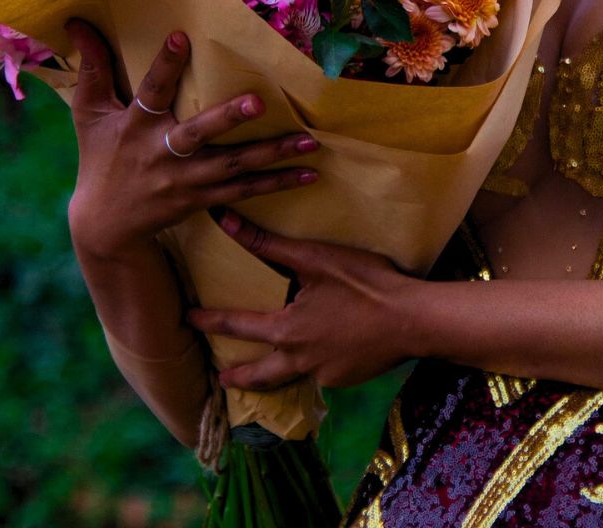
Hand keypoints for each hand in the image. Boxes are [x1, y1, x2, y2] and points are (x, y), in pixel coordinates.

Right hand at [65, 19, 319, 260]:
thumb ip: (92, 68)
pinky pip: (244, 191)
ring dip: (272, 154)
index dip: (163, 65)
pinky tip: (309, 174)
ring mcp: (185, 180)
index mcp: (135, 126)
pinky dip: (276, 183)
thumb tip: (77, 21)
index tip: (181, 37)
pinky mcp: (203, 199)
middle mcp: (162, 153)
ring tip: (309, 141)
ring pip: (232, 166)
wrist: (104, 226)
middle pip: (197, 134)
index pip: (150, 91)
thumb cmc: (100, 157)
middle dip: (226, 119)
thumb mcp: (89, 114)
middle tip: (258, 102)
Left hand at [187, 210, 417, 389]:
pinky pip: (324, 373)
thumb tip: (226, 223)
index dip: (211, 319)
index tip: (188, 318)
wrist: (413, 320)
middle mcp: (299, 360)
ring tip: (272, 374)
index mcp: (286, 330)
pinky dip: (319, 364)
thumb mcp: (316, 259)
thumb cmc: (364, 284)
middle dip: (239, 377)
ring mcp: (325, 375)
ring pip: (292, 378)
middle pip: (261, 374)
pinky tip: (330, 352)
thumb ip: (269, 245)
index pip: (238, 324)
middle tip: (223, 379)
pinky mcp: (348, 379)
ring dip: (276, 378)